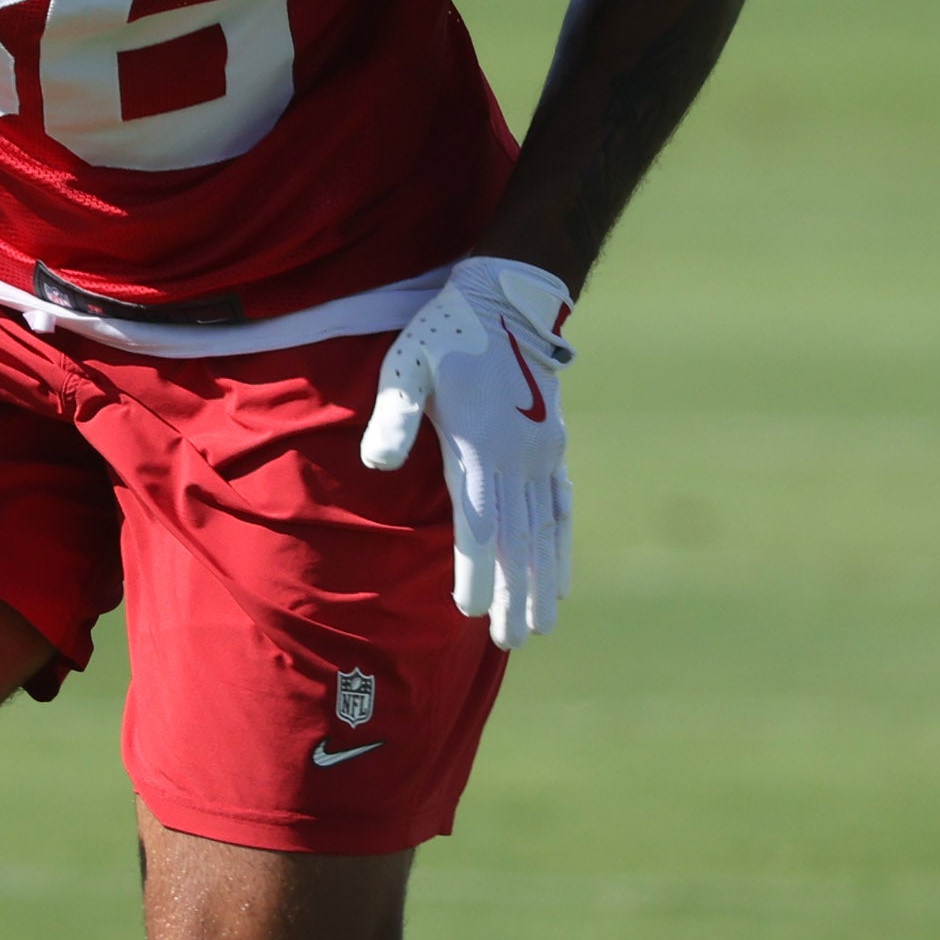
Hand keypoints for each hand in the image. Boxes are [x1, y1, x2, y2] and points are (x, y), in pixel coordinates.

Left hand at [357, 256, 575, 646]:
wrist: (507, 298)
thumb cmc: (443, 334)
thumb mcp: (406, 364)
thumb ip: (394, 415)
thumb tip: (377, 463)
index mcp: (479, 444)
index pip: (479, 522)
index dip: (476, 569)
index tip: (472, 611)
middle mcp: (516, 456)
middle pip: (517, 539)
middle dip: (514, 594)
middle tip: (512, 640)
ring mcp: (542, 453)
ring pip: (544, 530)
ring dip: (541, 582)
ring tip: (538, 627)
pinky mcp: (553, 446)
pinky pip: (562, 506)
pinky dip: (562, 546)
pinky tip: (562, 580)